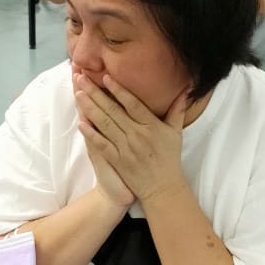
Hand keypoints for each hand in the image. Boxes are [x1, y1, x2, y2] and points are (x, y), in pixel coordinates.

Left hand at [74, 73, 187, 204]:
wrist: (162, 188)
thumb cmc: (169, 159)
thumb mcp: (176, 133)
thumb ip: (177, 110)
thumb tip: (186, 90)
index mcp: (151, 126)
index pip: (132, 104)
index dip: (119, 90)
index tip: (106, 77)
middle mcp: (137, 135)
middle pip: (113, 111)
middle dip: (96, 93)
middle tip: (82, 78)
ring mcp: (125, 148)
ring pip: (105, 124)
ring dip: (90, 108)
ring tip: (78, 93)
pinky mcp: (117, 160)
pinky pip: (102, 144)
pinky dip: (91, 134)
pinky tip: (81, 123)